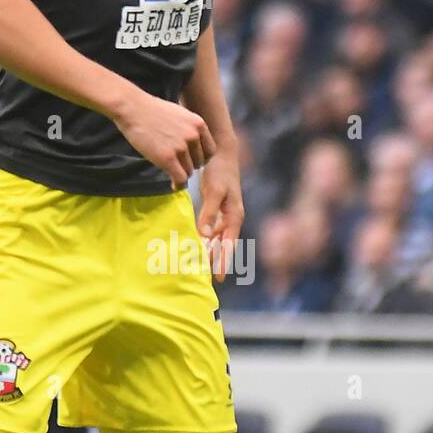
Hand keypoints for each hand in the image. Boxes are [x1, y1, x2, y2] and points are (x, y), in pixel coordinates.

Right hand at [112, 89, 215, 188]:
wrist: (132, 108)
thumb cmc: (150, 109)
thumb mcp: (179, 113)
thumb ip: (189, 128)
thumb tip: (193, 142)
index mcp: (198, 124)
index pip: (210, 150)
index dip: (200, 157)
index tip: (190, 159)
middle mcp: (193, 136)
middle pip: (200, 162)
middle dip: (189, 165)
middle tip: (178, 165)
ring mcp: (181, 147)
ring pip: (189, 171)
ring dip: (180, 173)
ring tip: (171, 171)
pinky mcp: (167, 158)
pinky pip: (180, 178)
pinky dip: (178, 184)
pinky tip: (173, 185)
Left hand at [196, 148, 244, 283]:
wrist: (221, 153)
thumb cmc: (219, 171)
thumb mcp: (214, 191)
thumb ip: (209, 212)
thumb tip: (205, 235)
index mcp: (234, 216)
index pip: (228, 245)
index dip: (223, 261)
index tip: (217, 278)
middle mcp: (231, 217)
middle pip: (224, 245)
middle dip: (216, 260)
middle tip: (207, 278)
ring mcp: (224, 213)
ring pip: (217, 238)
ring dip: (210, 251)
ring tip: (200, 266)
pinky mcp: (216, 207)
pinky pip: (212, 229)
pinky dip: (205, 238)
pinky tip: (197, 245)